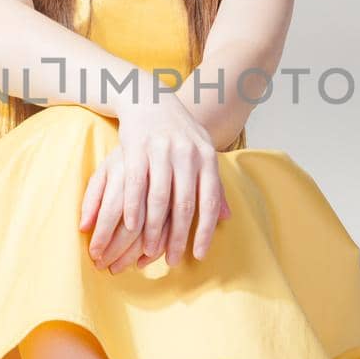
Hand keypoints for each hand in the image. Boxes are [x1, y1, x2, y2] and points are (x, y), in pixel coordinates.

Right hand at [79, 93, 231, 269]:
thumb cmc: (179, 133)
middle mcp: (187, 154)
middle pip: (184, 205)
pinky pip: (135, 185)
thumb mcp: (203, 152)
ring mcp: (161, 151)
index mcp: (206, 158)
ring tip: (149, 251)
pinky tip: (131, 227)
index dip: (205, 231)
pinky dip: (133, 208)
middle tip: (170, 260)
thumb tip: (228, 218)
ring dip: (153, 229)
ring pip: (159, 198)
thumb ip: (214, 184)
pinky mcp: (136, 148)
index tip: (198, 255)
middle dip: (177, 237)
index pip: (209, 201)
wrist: (150, 98)